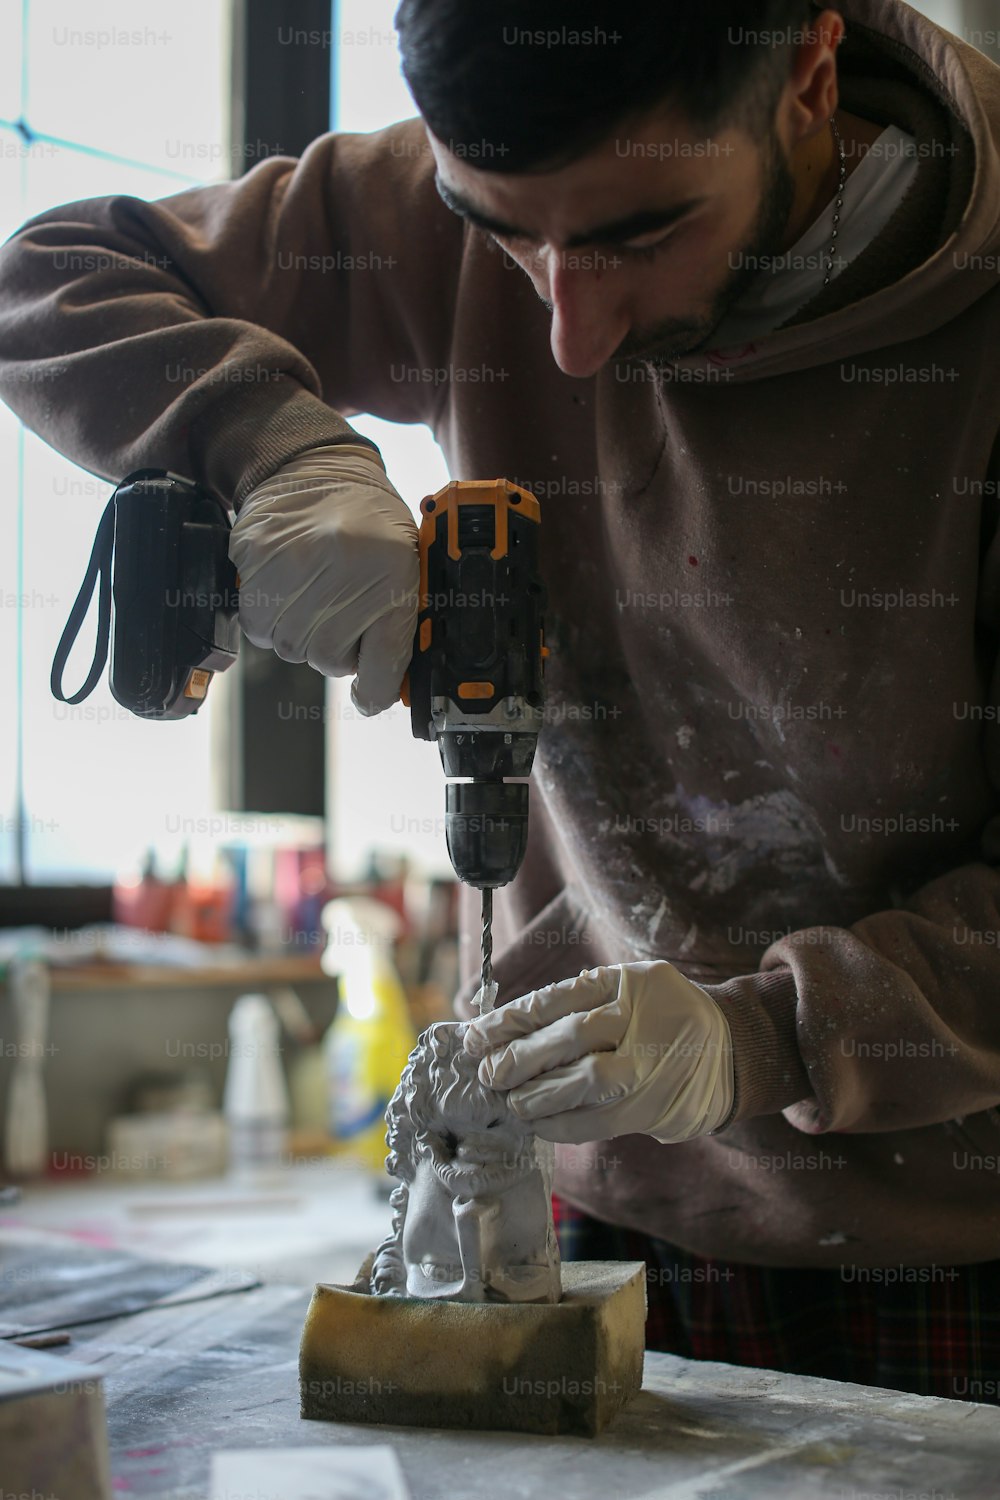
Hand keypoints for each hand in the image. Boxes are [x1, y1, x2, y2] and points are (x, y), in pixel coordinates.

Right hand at [228, 442, 417, 714]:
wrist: (318, 468)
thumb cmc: (369, 524)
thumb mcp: (404, 569)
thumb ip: (397, 627)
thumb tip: (382, 690)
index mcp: (394, 577)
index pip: (383, 667)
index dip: (375, 691)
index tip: (369, 694)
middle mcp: (346, 573)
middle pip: (330, 661)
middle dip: (335, 646)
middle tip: (339, 609)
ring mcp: (297, 566)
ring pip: (291, 648)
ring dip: (300, 633)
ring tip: (312, 594)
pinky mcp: (256, 561)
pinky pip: (257, 625)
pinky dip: (269, 618)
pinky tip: (285, 587)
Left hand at [463, 962, 733, 1143]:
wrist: (731, 1050)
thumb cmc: (662, 1018)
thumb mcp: (629, 990)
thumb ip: (577, 1003)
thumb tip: (502, 1029)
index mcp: (631, 982)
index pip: (558, 998)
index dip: (510, 1020)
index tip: (474, 1036)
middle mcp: (644, 1017)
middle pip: (572, 1034)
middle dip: (521, 1056)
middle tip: (488, 1072)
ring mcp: (654, 1061)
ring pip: (589, 1078)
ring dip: (540, 1094)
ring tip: (511, 1101)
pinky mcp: (657, 1104)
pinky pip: (601, 1118)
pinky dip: (564, 1124)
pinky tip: (539, 1124)